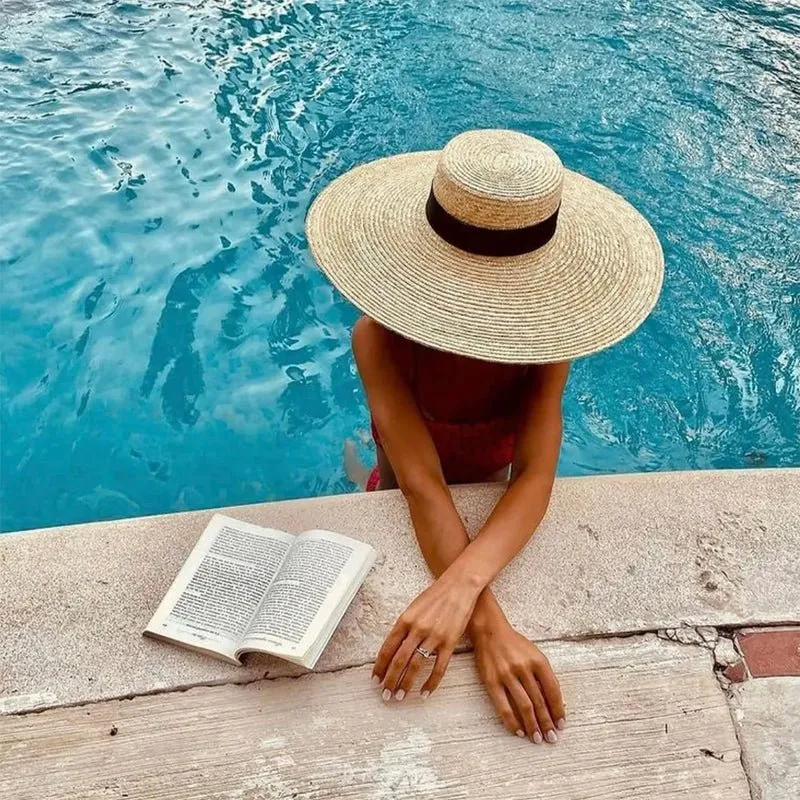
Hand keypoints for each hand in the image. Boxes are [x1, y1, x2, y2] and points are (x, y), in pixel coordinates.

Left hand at [372, 572, 480, 699]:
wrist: (459, 586)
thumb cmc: (436, 595)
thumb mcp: (414, 607)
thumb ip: (404, 627)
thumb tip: (394, 647)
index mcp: (405, 619)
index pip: (387, 648)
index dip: (380, 666)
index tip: (375, 678)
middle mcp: (417, 629)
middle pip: (399, 660)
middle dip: (389, 680)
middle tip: (384, 694)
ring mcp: (433, 636)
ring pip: (415, 666)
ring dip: (405, 684)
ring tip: (399, 696)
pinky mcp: (449, 642)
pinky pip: (438, 668)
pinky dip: (431, 683)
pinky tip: (424, 693)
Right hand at [472, 620, 564, 743]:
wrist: (489, 630)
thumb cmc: (514, 644)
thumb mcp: (534, 654)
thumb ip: (544, 675)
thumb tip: (554, 703)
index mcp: (538, 660)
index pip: (553, 691)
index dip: (558, 710)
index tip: (561, 724)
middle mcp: (524, 668)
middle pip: (539, 701)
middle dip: (547, 722)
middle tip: (551, 738)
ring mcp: (507, 675)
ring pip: (524, 706)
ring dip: (532, 725)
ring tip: (536, 738)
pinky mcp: (492, 681)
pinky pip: (503, 706)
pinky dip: (512, 721)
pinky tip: (517, 730)